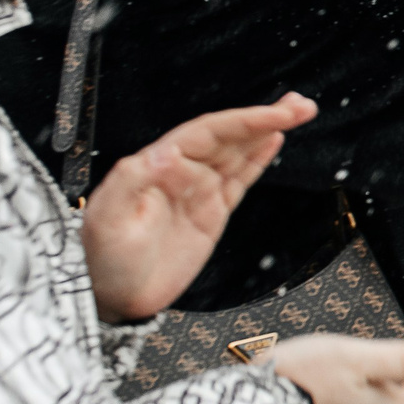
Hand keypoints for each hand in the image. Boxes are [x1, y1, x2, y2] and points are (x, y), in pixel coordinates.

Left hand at [83, 95, 317, 322]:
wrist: (113, 298)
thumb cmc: (102, 259)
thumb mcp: (105, 219)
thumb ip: (130, 181)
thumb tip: (164, 153)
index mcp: (156, 166)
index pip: (207, 133)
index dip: (243, 122)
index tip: (275, 116)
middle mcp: (178, 172)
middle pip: (228, 136)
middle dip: (264, 118)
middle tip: (301, 106)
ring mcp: (197, 192)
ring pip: (237, 152)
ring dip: (266, 130)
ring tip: (298, 111)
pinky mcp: (210, 214)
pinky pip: (239, 179)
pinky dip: (257, 158)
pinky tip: (274, 140)